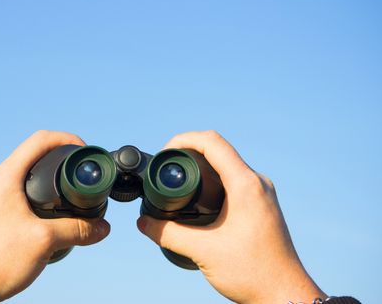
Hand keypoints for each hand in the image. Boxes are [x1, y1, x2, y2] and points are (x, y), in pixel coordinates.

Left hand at [0, 130, 110, 303]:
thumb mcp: (45, 241)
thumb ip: (78, 230)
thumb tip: (103, 227)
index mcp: (5, 177)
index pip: (39, 140)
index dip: (66, 139)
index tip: (84, 150)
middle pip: (34, 155)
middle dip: (60, 158)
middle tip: (80, 171)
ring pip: (25, 173)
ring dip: (48, 176)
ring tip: (69, 191)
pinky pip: (18, 189)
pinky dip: (38, 191)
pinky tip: (50, 210)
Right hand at [137, 131, 325, 303]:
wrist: (284, 293)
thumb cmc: (253, 273)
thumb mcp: (203, 251)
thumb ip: (168, 234)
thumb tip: (143, 223)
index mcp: (246, 185)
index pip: (212, 142)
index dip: (184, 140)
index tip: (165, 152)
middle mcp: (256, 182)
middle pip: (217, 151)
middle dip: (188, 154)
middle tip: (166, 170)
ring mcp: (260, 193)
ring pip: (225, 166)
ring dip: (200, 169)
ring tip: (178, 185)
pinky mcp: (260, 204)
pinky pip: (232, 180)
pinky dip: (211, 182)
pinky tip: (197, 200)